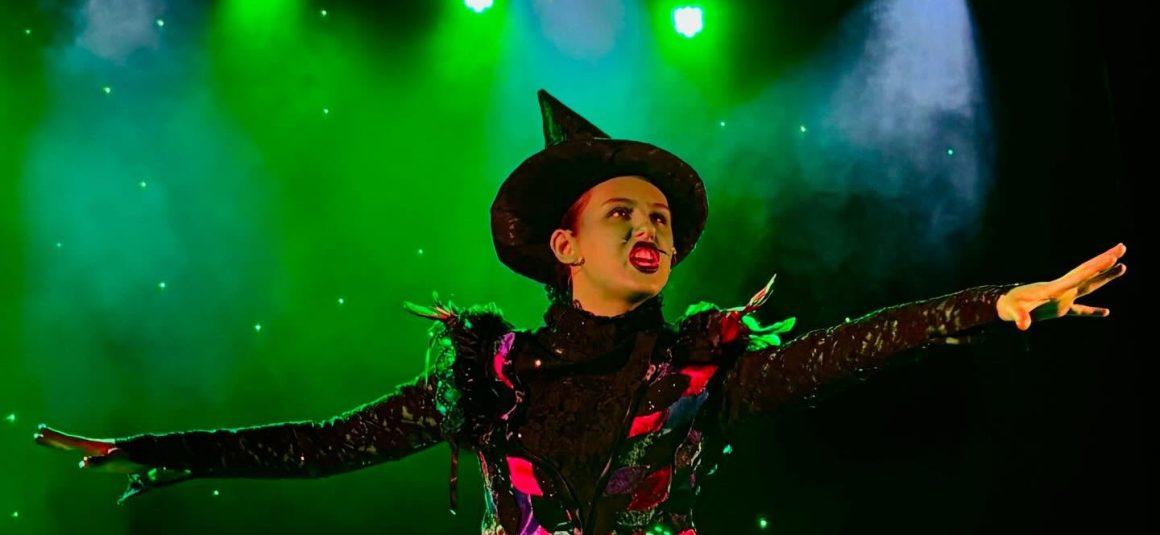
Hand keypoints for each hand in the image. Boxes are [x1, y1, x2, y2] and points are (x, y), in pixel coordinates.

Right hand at [34, 424, 147, 473]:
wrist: (152, 454)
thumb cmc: (134, 457)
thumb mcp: (116, 461)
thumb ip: (100, 461)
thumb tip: (83, 462)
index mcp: (95, 446)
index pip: (70, 441)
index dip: (55, 438)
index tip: (40, 431)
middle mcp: (96, 446)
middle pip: (70, 441)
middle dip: (54, 438)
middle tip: (37, 433)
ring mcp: (101, 450)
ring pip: (77, 445)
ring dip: (62, 443)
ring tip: (52, 441)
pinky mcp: (107, 455)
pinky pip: (86, 452)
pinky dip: (76, 450)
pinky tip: (78, 456)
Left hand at [997, 243, 1126, 330]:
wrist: (1001, 304)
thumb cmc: (1007, 306)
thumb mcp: (1012, 312)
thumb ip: (1020, 317)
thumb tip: (1023, 326)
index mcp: (1054, 289)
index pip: (1079, 276)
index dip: (1095, 268)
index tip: (1111, 256)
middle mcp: (1061, 290)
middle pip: (1087, 273)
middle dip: (1104, 261)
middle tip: (1122, 247)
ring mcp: (1062, 298)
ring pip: (1088, 285)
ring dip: (1104, 276)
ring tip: (1123, 265)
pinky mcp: (1058, 308)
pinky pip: (1080, 309)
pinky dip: (1092, 311)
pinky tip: (1105, 312)